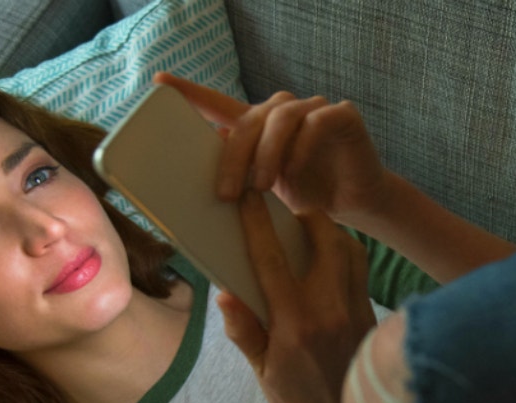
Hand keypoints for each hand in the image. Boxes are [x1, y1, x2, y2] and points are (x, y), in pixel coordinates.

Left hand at [153, 72, 390, 226]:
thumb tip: (208, 186)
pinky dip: (302, 148)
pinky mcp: (342, 115)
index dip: (190, 93)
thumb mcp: (266, 194)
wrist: (355, 205)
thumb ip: (241, 180)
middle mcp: (285, 111)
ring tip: (262, 187)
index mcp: (260, 127)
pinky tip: (294, 172)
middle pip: (250, 118)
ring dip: (267, 153)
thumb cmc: (308, 197)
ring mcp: (314, 109)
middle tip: (227, 193)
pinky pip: (316, 122)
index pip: (220, 105)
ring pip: (281, 118)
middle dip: (234, 156)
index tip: (160, 84)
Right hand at [217, 190, 376, 402]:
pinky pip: (361, 271)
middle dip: (306, 217)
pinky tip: (332, 260)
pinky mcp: (370, 315)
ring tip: (312, 233)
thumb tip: (226, 294)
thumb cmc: (297, 401)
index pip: (272, 259)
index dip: (257, 224)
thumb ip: (244, 331)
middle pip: (324, 238)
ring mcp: (355, 309)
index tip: (248, 199)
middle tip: (289, 215)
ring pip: (350, 250)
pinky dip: (346, 255)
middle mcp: (329, 308)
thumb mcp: (261, 370)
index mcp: (294, 322)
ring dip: (331, 233)